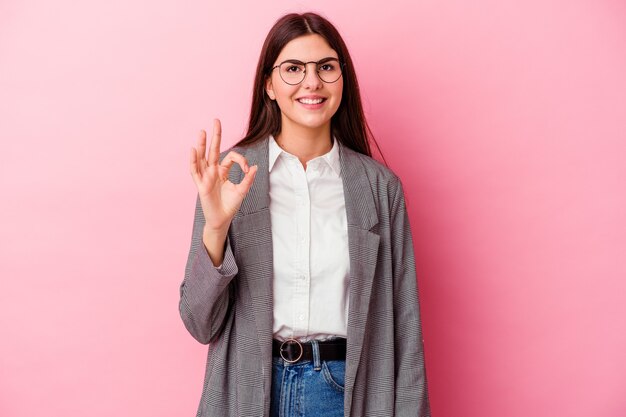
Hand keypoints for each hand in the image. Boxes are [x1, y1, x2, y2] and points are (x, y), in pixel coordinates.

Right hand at [190, 119, 257, 234]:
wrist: (222, 220)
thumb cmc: (230, 205)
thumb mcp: (242, 191)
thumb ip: (248, 179)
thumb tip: (256, 167)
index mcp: (223, 171)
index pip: (230, 157)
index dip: (240, 160)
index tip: (248, 169)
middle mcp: (213, 171)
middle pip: (213, 150)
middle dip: (215, 136)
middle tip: (216, 120)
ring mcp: (206, 177)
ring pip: (202, 158)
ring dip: (201, 145)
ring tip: (202, 131)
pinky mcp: (201, 185)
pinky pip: (195, 172)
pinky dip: (194, 161)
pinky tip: (193, 150)